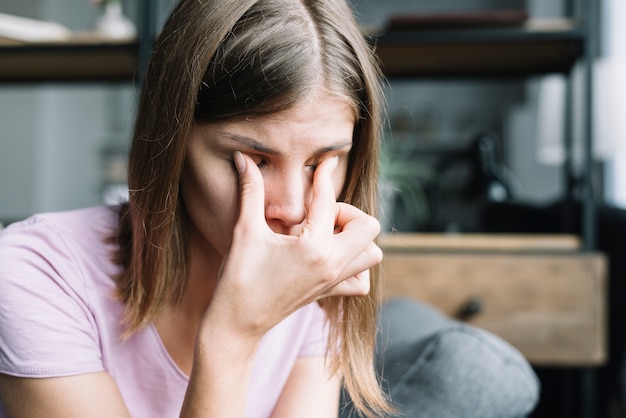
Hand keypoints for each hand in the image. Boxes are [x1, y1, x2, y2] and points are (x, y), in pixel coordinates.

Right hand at [208, 151, 381, 336]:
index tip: (325, 162)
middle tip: (318, 214)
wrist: (237, 323)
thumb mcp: (245, 231)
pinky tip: (330, 257)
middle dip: (347, 212)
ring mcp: (334, 281)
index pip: (328, 200)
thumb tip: (242, 158)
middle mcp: (332, 265)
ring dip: (355, 237)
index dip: (324, 175)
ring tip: (325, 233)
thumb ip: (250, 191)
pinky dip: (355, 266)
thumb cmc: (239, 277)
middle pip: (368, 226)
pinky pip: (361, 280)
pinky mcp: (330, 294)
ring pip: (371, 253)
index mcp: (314, 247)